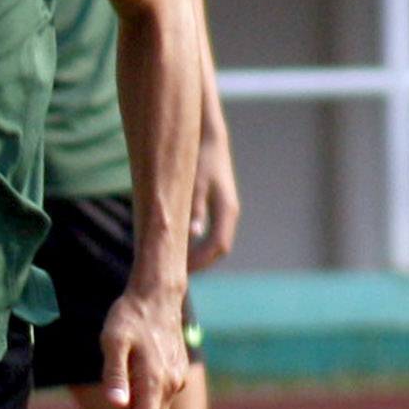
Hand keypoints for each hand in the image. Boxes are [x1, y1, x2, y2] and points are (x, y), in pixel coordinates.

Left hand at [94, 280, 193, 408]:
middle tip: (112, 398)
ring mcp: (178, 378)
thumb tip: (117, 407)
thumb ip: (115, 376)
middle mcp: (172, 385)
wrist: (157, 295)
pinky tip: (135, 367)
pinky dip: (147, 395)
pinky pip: (162, 395)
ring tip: (122, 374)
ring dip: (138, 407)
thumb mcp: (113, 342)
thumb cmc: (130, 317)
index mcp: (155, 381)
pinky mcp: (179, 372)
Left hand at [189, 133, 241, 271]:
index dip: (202, 261)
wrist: (210, 138)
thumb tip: (194, 234)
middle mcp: (230, 212)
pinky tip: (183, 241)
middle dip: (200, 262)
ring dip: (200, 252)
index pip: (218, 246)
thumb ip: (195, 209)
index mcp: (226, 210)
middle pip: (219, 247)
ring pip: (216, 239)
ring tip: (179, 260)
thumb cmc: (200, 158)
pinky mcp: (219, 204)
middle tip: (178, 270)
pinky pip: (213, 230)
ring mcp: (226, 209)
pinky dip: (200, 241)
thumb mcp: (194, 184)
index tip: (183, 270)